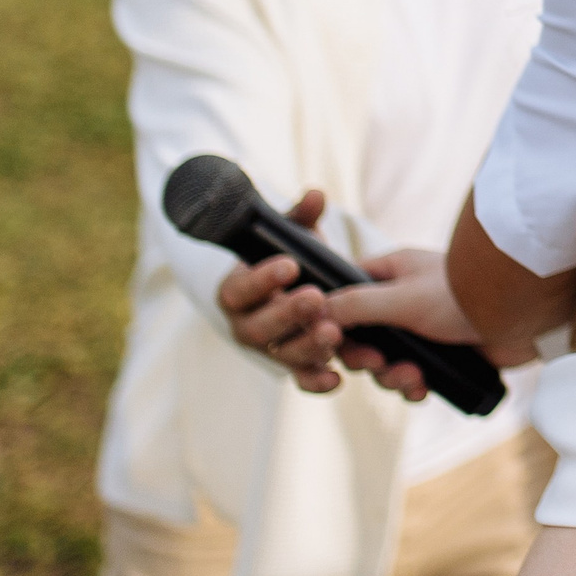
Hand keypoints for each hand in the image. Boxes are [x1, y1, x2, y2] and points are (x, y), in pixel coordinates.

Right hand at [217, 190, 346, 392]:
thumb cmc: (293, 260)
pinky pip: (302, 379)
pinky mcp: (296, 367)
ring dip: (307, 345)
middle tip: (315, 299)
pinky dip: (317, 381)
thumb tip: (316, 194)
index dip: (262, 279)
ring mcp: (271, 349)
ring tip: (334, 332)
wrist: (303, 292)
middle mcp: (248, 325)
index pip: (240, 288)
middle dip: (287, 314)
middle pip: (259, 327)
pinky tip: (338, 378)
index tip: (289, 265)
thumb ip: (302, 218)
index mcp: (237, 291)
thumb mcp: (295, 237)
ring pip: (283, 354)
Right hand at [325, 246, 484, 403]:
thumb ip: (355, 305)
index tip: (332, 341)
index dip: (332, 322)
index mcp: (389, 274)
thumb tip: (315, 313)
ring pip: (384, 362)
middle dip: (366, 357)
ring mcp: (422, 329)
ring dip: (392, 376)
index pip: (342, 295)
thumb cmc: (463, 293)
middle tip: (379, 363)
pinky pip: (411, 377)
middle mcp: (401, 300)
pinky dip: (413, 386)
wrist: (522, 315)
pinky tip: (423, 390)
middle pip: (359, 337)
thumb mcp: (400, 298)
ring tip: (412, 378)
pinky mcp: (441, 355)